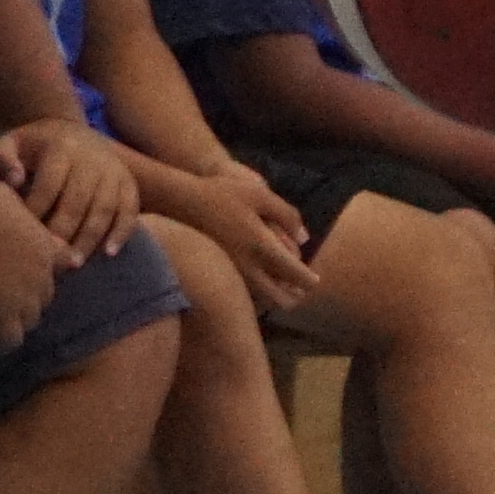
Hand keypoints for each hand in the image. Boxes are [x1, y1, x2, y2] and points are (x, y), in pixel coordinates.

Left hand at [0, 114, 137, 259]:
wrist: (71, 131)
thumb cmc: (33, 146)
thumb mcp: (10, 143)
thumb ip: (3, 159)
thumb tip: (15, 181)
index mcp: (62, 147)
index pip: (49, 185)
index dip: (36, 212)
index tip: (24, 236)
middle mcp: (92, 158)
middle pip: (78, 201)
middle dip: (64, 233)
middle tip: (50, 259)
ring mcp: (114, 170)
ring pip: (105, 209)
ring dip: (90, 238)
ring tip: (74, 263)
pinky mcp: (128, 182)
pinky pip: (130, 210)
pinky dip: (122, 232)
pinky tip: (108, 253)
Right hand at [0, 174, 70, 351]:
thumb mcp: (6, 194)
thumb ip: (20, 208)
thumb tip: (23, 196)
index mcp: (46, 247)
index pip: (65, 265)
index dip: (46, 269)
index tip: (29, 270)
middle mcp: (42, 276)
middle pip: (45, 296)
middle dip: (28, 295)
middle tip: (4, 293)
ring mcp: (25, 298)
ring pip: (30, 319)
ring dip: (16, 318)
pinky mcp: (3, 316)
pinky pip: (9, 339)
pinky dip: (0, 340)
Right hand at [175, 164, 318, 316]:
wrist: (177, 201)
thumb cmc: (221, 193)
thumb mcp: (259, 195)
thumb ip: (287, 215)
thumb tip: (305, 238)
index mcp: (261, 246)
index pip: (293, 273)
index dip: (308, 279)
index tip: (316, 281)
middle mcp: (246, 266)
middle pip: (278, 298)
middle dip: (293, 298)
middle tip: (300, 292)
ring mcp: (229, 273)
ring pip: (259, 300)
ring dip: (275, 299)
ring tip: (283, 291)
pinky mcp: (215, 274)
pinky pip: (242, 294)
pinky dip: (256, 295)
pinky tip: (258, 285)